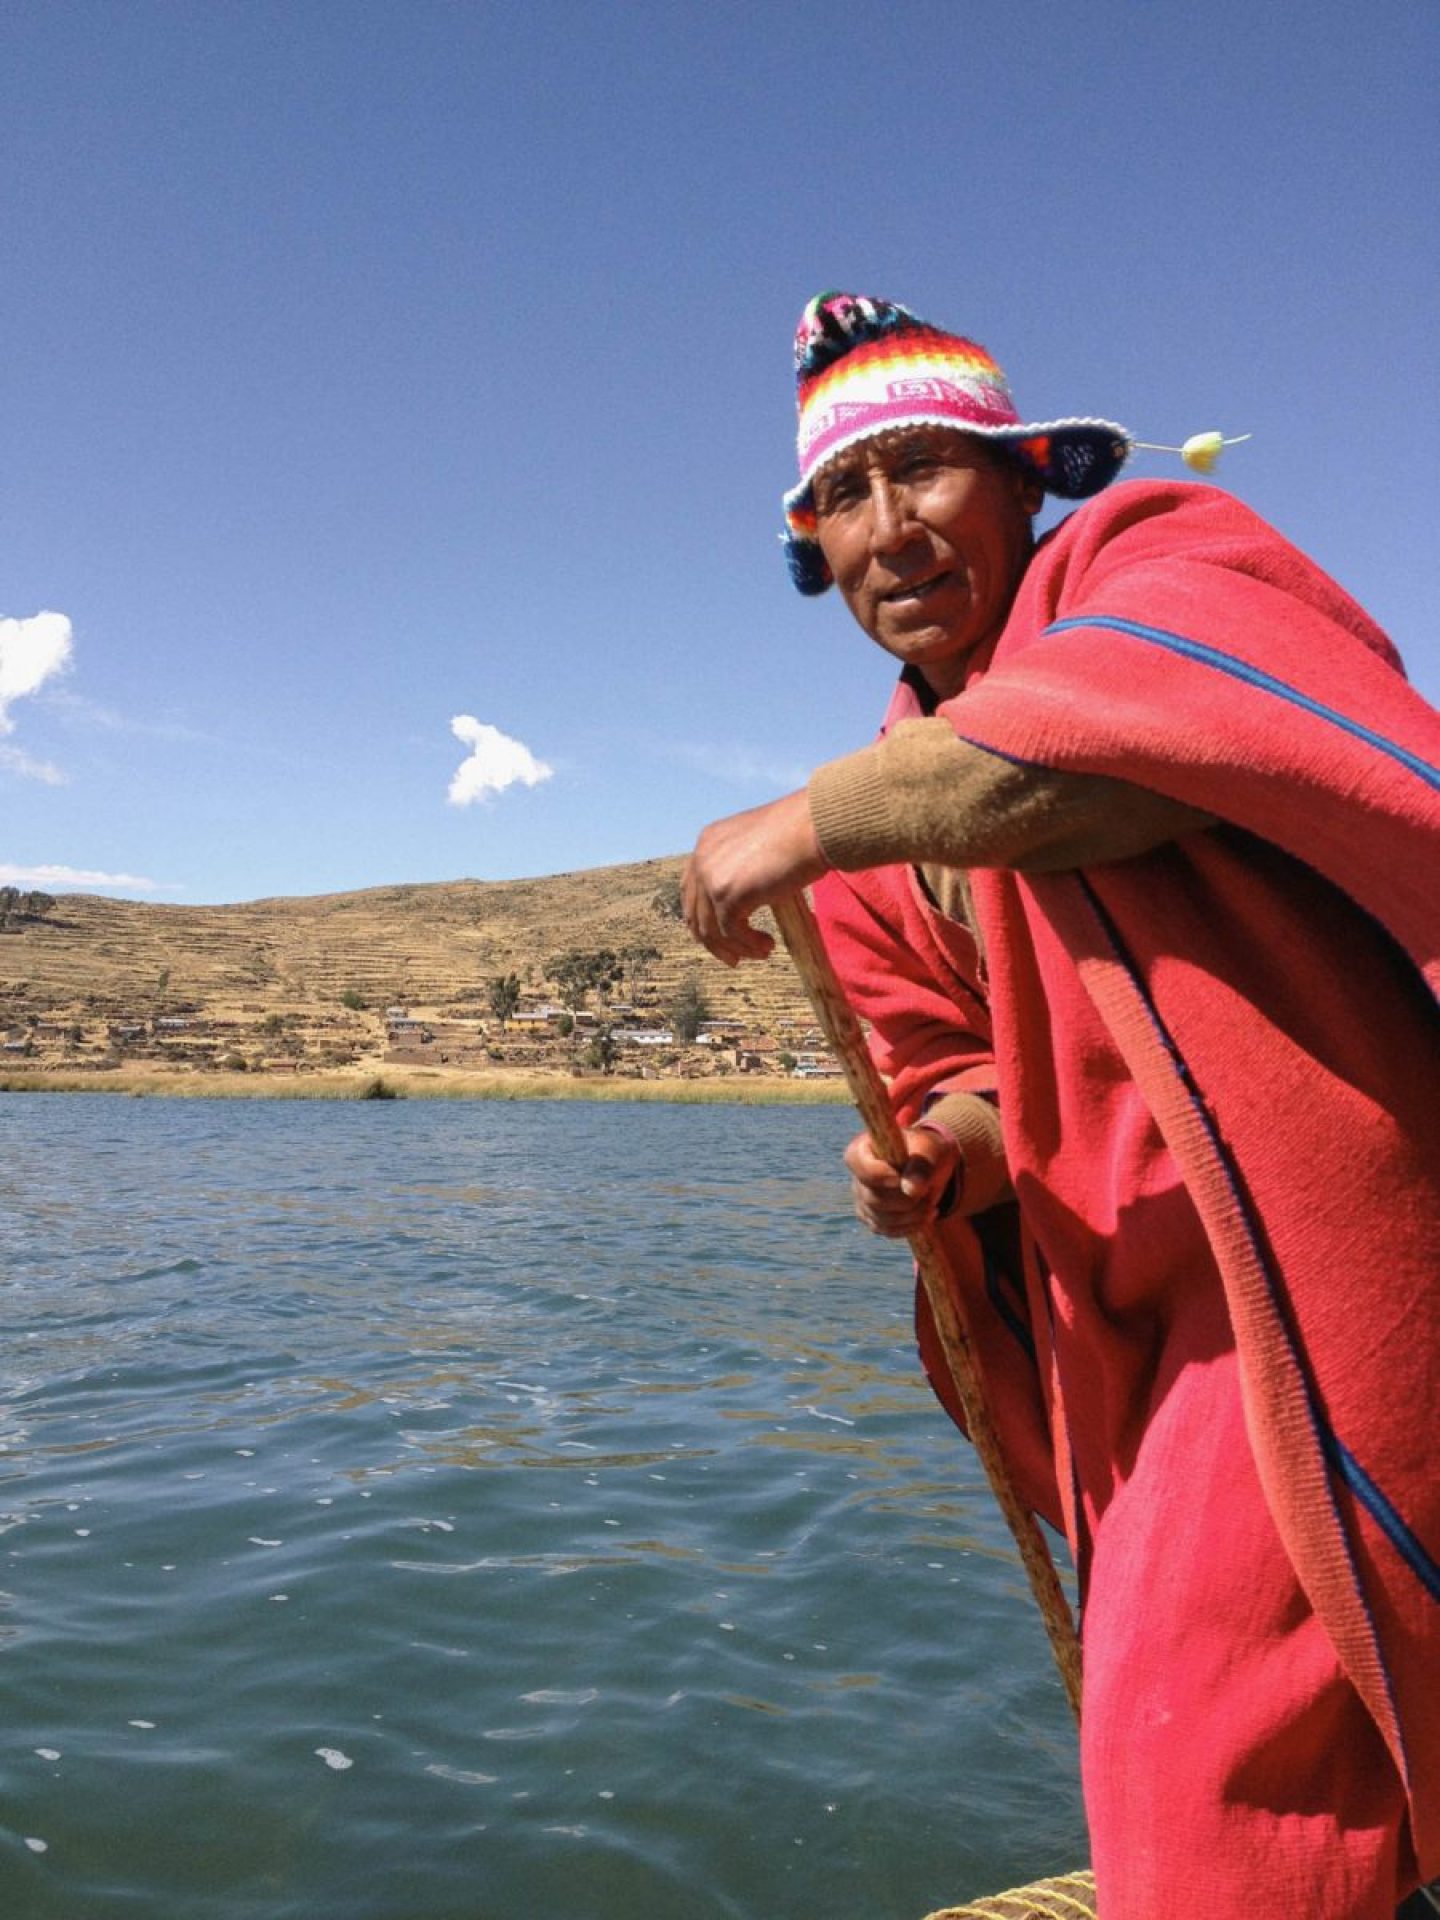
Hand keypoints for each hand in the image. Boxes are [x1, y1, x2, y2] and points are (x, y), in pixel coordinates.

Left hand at [683, 790, 828, 966]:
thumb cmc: (799, 834)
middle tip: (735, 959)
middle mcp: (702, 858)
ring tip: (760, 953)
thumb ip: (740, 868)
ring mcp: (711, 878)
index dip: (704, 919)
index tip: (722, 939)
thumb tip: (741, 903)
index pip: (692, 891)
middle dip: (715, 942)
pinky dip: (748, 945)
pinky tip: (768, 946)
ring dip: (736, 947)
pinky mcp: (727, 896)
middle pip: (696, 914)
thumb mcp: (757, 847)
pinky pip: (731, 934)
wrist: (813, 827)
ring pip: (711, 930)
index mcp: (707, 843)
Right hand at [843, 1125, 960, 1237]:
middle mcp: (857, 1176)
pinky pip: (887, 1230)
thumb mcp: (930, 1151)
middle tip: (928, 1191)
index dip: (877, 1175)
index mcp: (863, 1149)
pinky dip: (909, 1226)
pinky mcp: (872, 1218)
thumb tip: (912, 1190)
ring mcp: (862, 1199)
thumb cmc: (928, 1152)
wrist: (933, 1166)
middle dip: (905, 1200)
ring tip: (931, 1204)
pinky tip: (926, 1215)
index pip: (859, 1165)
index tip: (899, 1179)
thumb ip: (920, 1168)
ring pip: (881, 1219)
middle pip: (873, 1198)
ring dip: (912, 1215)